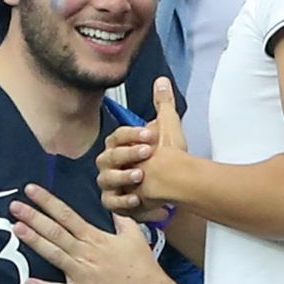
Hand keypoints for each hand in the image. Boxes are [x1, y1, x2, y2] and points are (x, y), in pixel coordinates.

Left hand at [10, 183, 169, 283]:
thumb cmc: (142, 266)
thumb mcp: (134, 236)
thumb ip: (121, 220)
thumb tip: (113, 205)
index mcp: (95, 237)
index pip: (67, 215)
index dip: (47, 202)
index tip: (31, 190)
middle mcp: (84, 253)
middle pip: (54, 231)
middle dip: (33, 217)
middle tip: (13, 205)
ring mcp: (80, 274)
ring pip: (52, 254)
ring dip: (33, 242)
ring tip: (16, 229)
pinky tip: (26, 281)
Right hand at [97, 77, 186, 217]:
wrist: (175, 183)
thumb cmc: (167, 157)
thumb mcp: (167, 127)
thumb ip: (163, 103)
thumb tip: (162, 80)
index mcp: (118, 145)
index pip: (117, 136)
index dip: (132, 135)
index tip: (151, 135)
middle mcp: (110, 164)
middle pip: (109, 158)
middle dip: (127, 155)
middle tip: (147, 153)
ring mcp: (111, 184)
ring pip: (107, 180)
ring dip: (123, 178)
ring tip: (141, 176)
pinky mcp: (116, 203)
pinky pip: (112, 204)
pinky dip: (123, 202)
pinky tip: (137, 199)